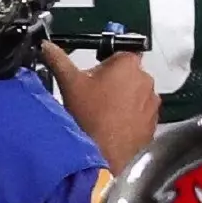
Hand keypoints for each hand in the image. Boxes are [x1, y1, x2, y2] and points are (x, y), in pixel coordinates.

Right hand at [41, 41, 159, 173]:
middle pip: (129, 74)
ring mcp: (152, 102)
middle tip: (95, 96)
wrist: (104, 156)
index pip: (120, 53)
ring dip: (124, 99)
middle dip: (115, 82)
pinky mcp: (154, 122)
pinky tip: (114, 126)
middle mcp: (146, 79)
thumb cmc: (89, 117)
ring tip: (104, 113)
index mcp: (129, 64)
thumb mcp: (69, 83)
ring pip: (136, 94)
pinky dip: (131, 117)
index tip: (94, 76)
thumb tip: (47, 46)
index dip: (106, 64)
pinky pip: (142, 113)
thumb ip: (58, 59)